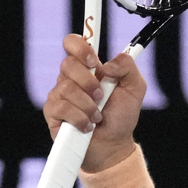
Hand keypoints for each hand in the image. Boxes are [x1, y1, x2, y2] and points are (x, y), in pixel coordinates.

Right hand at [45, 34, 147, 171]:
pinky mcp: (52, 112)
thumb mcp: (135, 88)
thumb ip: (128, 68)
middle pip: (68, 64)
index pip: (72, 43)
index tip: (94, 62)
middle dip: (89, 83)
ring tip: (98, 117)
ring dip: (88, 106)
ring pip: (67, 89)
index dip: (80, 47)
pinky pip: (62, 108)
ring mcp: (59, 94)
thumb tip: (108, 64)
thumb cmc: (121, 115)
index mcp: (88, 67)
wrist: (113, 144)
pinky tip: (88, 126)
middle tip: (101, 96)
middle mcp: (70, 78)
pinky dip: (80, 119)